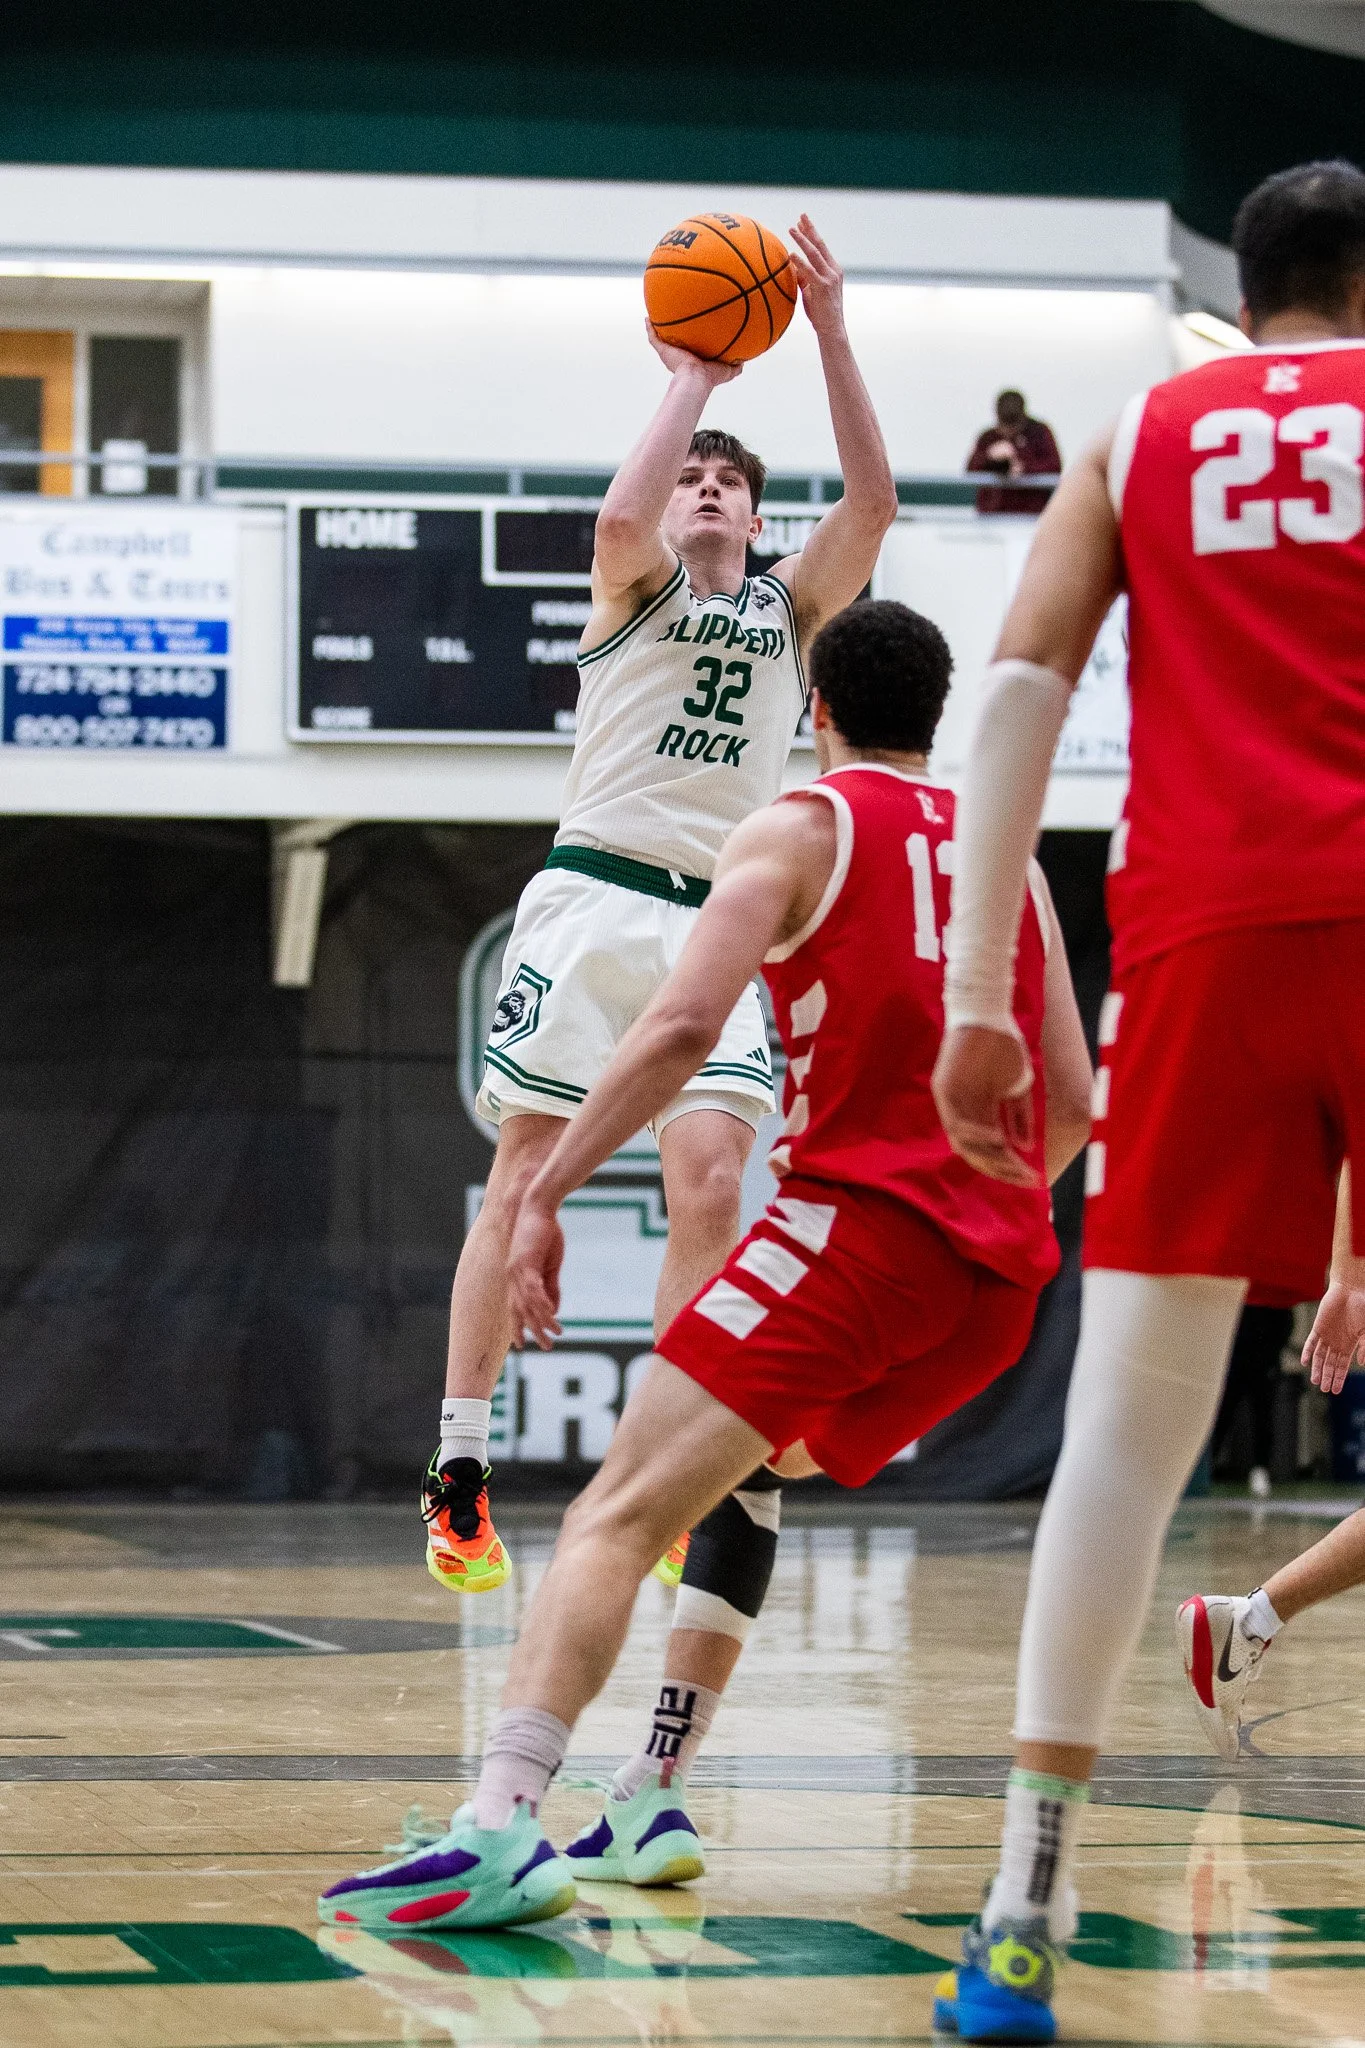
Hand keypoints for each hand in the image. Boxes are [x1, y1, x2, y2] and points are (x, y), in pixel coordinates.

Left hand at [507, 1187, 566, 1350]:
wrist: (538, 1207)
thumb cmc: (545, 1233)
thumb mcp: (551, 1265)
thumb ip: (551, 1287)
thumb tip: (554, 1310)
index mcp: (515, 1277)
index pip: (514, 1308)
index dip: (518, 1327)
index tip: (522, 1346)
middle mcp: (511, 1277)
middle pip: (520, 1312)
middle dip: (533, 1332)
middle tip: (547, 1347)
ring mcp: (517, 1270)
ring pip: (528, 1304)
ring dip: (543, 1322)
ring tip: (556, 1335)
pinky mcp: (526, 1263)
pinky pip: (534, 1290)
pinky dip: (542, 1304)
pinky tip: (552, 1315)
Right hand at [646, 322, 741, 384]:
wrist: (696, 380)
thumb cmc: (711, 377)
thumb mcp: (728, 371)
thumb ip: (737, 366)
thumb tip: (744, 360)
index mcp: (693, 360)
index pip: (693, 347)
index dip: (693, 339)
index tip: (695, 328)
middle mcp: (680, 356)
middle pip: (676, 341)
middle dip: (674, 332)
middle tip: (675, 318)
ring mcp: (670, 353)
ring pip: (662, 338)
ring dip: (659, 328)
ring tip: (657, 314)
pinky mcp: (663, 351)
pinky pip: (653, 337)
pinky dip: (649, 328)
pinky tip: (647, 318)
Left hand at [787, 215, 845, 337]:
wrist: (832, 329)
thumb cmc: (821, 313)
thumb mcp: (811, 292)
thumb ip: (804, 279)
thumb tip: (792, 268)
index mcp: (833, 270)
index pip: (821, 248)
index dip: (811, 234)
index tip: (802, 222)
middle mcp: (834, 270)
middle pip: (820, 245)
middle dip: (810, 229)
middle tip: (801, 216)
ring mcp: (829, 277)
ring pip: (815, 254)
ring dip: (803, 240)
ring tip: (791, 230)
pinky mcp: (823, 287)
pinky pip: (810, 271)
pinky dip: (800, 262)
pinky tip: (791, 254)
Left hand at [931, 1023, 1040, 1187]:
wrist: (990, 1013)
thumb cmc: (1004, 1045)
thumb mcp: (1019, 1086)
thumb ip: (1020, 1116)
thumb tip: (1025, 1148)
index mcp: (981, 1111)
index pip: (993, 1151)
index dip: (1012, 1167)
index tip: (1034, 1180)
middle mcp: (964, 1111)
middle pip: (978, 1154)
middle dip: (1002, 1169)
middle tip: (1025, 1178)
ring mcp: (951, 1101)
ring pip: (964, 1144)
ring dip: (989, 1157)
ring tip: (1012, 1162)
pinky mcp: (943, 1088)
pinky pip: (954, 1121)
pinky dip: (975, 1133)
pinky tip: (997, 1138)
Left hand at [1302, 1282, 1364, 1394]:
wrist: (1351, 1291)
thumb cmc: (1363, 1309)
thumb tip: (1361, 1364)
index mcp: (1349, 1345)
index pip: (1342, 1366)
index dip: (1339, 1378)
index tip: (1336, 1391)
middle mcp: (1336, 1343)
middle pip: (1330, 1364)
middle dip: (1328, 1377)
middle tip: (1325, 1390)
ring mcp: (1326, 1335)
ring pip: (1319, 1356)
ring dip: (1317, 1369)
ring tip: (1316, 1382)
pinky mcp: (1318, 1327)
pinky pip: (1311, 1342)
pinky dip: (1307, 1352)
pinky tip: (1305, 1362)